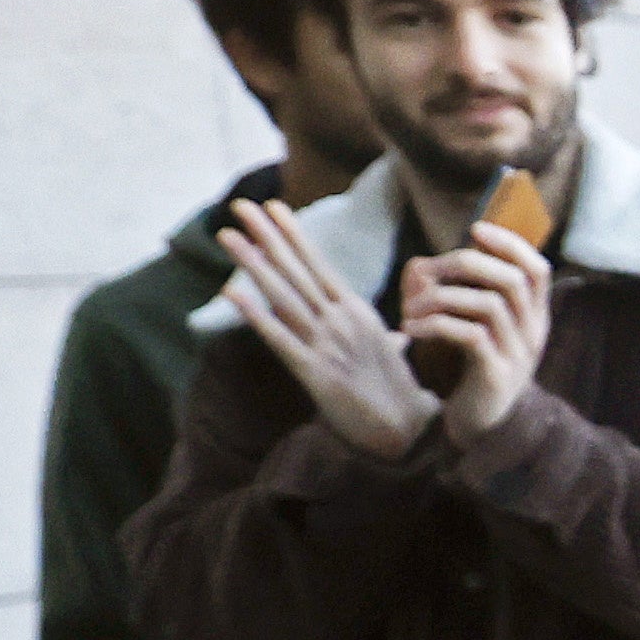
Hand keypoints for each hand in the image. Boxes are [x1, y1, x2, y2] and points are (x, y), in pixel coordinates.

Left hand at [215, 200, 437, 458]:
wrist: (411, 434)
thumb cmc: (404, 398)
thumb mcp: (396, 359)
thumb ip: (389, 341)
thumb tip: (397, 337)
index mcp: (359, 314)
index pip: (320, 265)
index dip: (294, 236)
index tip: (273, 207)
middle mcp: (343, 322)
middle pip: (298, 271)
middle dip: (268, 236)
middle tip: (240, 205)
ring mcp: (328, 345)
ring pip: (284, 296)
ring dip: (254, 264)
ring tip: (228, 235)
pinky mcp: (316, 373)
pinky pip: (278, 339)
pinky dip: (254, 316)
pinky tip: (231, 293)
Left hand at [399, 223, 551, 441]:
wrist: (483, 427)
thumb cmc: (470, 370)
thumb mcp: (471, 327)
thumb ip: (454, 294)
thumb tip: (418, 265)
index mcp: (533, 317)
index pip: (536, 269)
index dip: (510, 243)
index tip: (475, 230)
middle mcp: (532, 333)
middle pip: (510, 280)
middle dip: (464, 264)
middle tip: (427, 270)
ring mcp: (518, 355)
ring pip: (489, 305)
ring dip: (442, 297)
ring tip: (409, 307)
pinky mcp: (496, 375)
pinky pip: (471, 336)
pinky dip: (436, 324)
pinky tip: (411, 328)